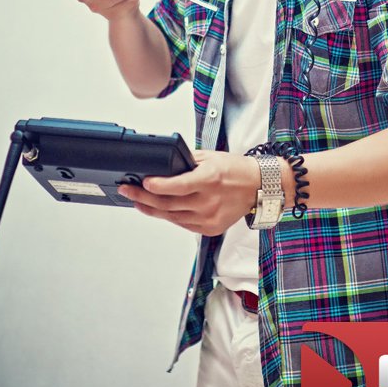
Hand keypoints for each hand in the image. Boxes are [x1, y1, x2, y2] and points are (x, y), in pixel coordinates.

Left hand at [119, 150, 260, 236]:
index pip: (177, 186)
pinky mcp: (210, 229)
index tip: (143, 183)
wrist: (258, 187)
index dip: (157, 186)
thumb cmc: (235, 170)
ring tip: (138, 202)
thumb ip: (186, 162)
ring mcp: (209, 217)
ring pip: (172, 217)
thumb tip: (163, 165)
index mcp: (209, 179)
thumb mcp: (210, 157)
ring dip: (152, 209)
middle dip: (143, 198)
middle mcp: (208, 201)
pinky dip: (169, 216)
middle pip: (168, 204)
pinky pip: (183, 224)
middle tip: (128, 191)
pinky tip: (160, 209)